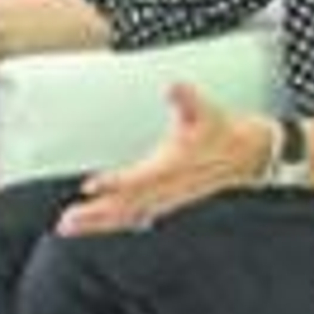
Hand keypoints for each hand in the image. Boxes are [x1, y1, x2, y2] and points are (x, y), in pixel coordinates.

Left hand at [55, 85, 270, 236]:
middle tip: (65, 222)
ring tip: (67, 227)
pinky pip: (136, 217)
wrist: (248, 154)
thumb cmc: (221, 130)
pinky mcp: (167, 201)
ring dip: (98, 223)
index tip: (89, 186)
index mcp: (172, 168)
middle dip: (95, 215)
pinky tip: (97, 227)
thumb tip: (175, 87)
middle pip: (126, 206)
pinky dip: (115, 223)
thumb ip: (187, 99)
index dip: (115, 183)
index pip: (139, 179)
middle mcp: (167, 189)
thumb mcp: (205, 110)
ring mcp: (167, 199)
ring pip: (127, 215)